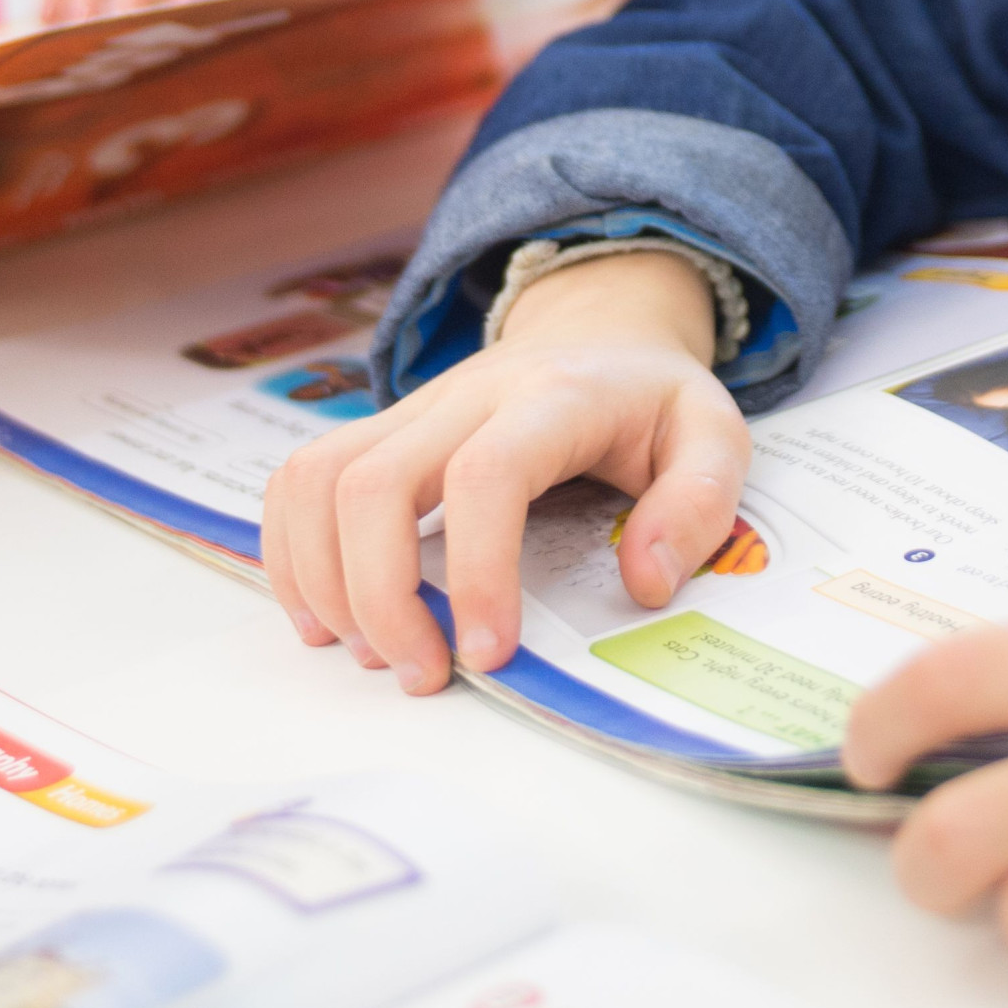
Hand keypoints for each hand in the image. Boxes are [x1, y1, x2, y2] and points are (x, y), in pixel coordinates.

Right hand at [260, 250, 745, 693]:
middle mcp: (466, 395)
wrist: (599, 332)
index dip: (475, 573)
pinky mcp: (379, 430)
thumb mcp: (715, 436)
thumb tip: (646, 583)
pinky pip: (299, 479)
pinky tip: (327, 615)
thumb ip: (698, 505)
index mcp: (554, 398)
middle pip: (374, 484)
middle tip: (424, 674)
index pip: (485, 476)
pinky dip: (292, 552)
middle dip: (380, 598)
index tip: (487, 655)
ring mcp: (411, 409)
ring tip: (374, 653)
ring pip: (319, 479)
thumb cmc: (651, 401)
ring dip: (325, 581)